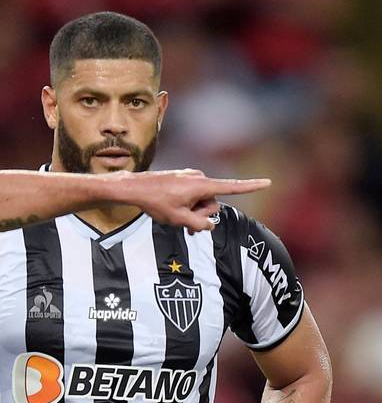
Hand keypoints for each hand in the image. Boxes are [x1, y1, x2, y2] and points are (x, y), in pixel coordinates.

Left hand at [113, 169, 270, 231]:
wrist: (135, 188)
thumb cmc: (155, 202)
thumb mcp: (177, 219)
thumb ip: (198, 224)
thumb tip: (209, 225)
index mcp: (202, 185)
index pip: (231, 187)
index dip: (250, 187)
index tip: (268, 182)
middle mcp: (200, 178)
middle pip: (213, 203)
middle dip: (201, 214)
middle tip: (182, 220)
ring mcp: (191, 177)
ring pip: (202, 200)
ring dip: (192, 210)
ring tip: (173, 212)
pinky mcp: (183, 179)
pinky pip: (193, 195)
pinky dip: (187, 204)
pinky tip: (172, 208)